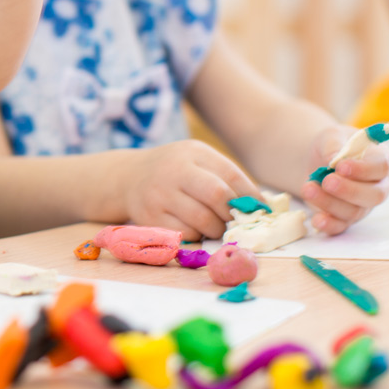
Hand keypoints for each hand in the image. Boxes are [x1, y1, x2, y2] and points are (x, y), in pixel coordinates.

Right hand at [119, 140, 259, 240]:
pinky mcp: (150, 216)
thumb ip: (225, 177)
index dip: (250, 197)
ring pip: (203, 220)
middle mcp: (174, 170)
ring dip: (217, 229)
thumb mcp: (197, 160)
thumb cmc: (174, 170)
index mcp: (192, 152)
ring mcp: (159, 194)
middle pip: (218, 196)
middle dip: (232, 214)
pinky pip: (186, 233)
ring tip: (215, 225)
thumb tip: (261, 206)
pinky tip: (194, 227)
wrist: (127, 177)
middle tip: (235, 220)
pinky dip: (197, 235)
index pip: (231, 175)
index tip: (260, 210)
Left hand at [300, 125, 388, 233]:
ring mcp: (362, 205)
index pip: (380, 168)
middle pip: (373, 195)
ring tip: (308, 189)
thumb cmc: (331, 145)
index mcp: (379, 161)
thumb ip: (335, 146)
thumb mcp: (331, 136)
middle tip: (327, 181)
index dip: (363, 169)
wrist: (315, 160)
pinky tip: (316, 219)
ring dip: (330, 203)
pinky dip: (329, 225)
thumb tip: (334, 161)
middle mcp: (376, 186)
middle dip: (350, 190)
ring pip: (353, 211)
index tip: (341, 167)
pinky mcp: (344, 217)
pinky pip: (340, 226)